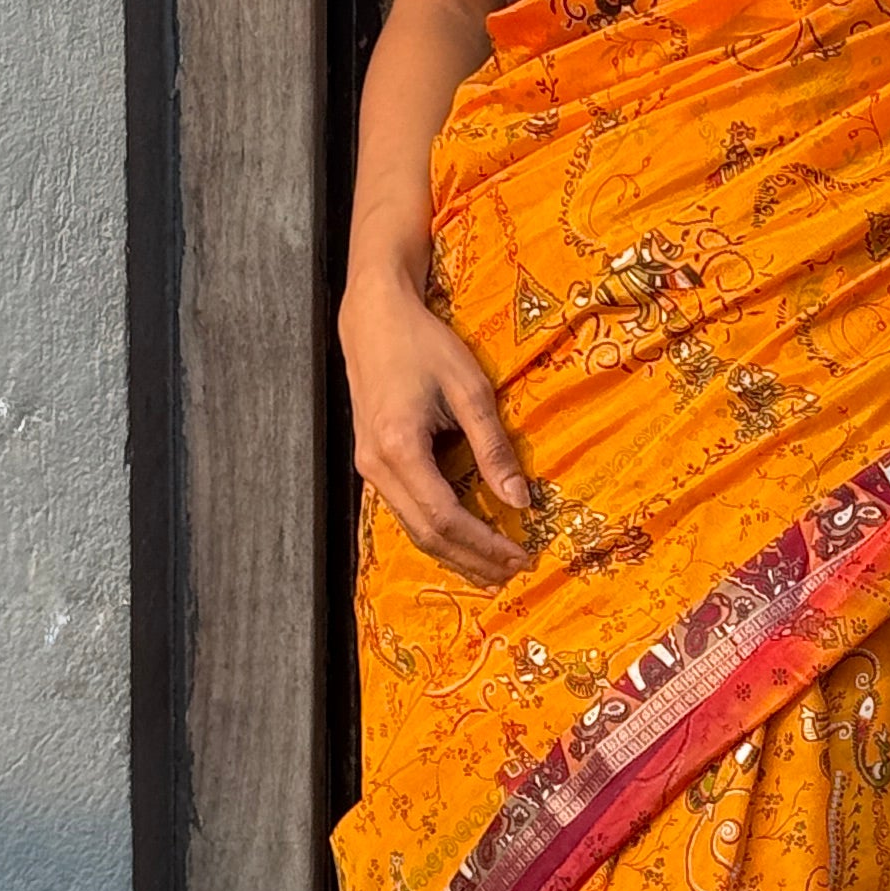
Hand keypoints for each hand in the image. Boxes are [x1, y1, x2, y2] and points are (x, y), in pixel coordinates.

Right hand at [341, 260, 530, 584]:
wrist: (374, 318)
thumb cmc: (424, 344)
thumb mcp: (470, 389)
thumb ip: (494, 448)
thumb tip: (521, 500)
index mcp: (400, 448)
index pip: (446, 517)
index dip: (484, 544)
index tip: (521, 555)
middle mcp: (377, 466)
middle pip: (426, 535)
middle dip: (471, 559)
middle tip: (513, 573)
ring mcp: (368, 467)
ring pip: (412, 528)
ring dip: (454, 553)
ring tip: (494, 567)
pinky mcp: (372, 463)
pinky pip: (405, 511)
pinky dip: (437, 532)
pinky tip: (464, 540)